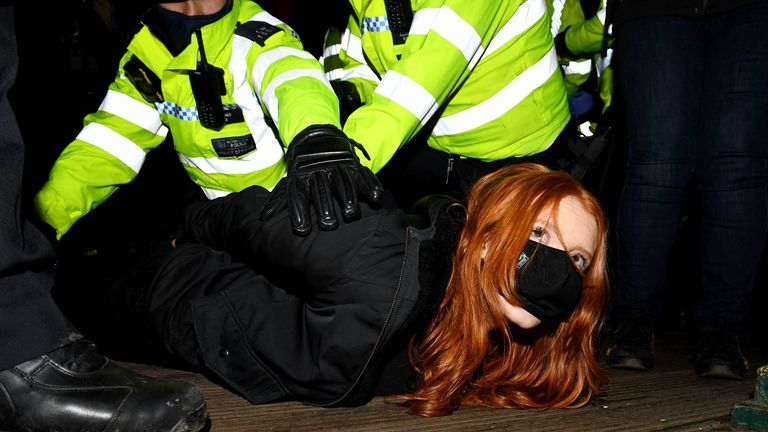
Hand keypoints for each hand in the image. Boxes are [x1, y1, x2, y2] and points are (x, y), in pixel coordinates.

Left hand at [261, 125, 382, 234]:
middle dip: (325, 208)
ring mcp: (337, 167)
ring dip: (348, 198)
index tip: (301, 230)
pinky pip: (363, 175)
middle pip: (322, 192)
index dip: (300, 213)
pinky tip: (376, 197)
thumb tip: (263, 218)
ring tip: (350, 213)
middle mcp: (318, 172)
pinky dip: (370, 185)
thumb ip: (279, 199)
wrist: (316, 135)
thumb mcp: (289, 180)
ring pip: (342, 183)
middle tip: (328, 225)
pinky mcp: (352, 164)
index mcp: (301, 177)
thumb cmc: (301, 166)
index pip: (299, 196)